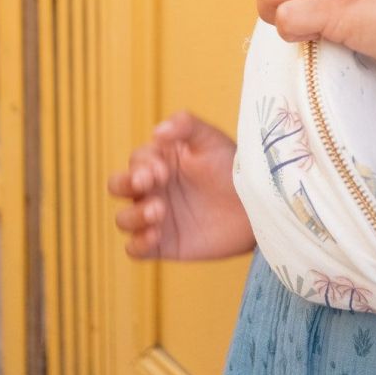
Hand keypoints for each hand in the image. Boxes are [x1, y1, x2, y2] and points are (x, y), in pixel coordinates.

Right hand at [107, 110, 256, 260]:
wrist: (256, 206)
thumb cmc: (233, 167)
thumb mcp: (211, 140)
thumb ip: (186, 125)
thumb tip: (157, 131)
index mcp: (159, 161)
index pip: (136, 161)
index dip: (142, 165)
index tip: (162, 170)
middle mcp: (153, 189)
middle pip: (118, 186)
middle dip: (126, 184)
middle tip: (148, 184)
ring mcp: (156, 218)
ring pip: (123, 219)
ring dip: (134, 215)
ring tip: (159, 211)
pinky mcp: (164, 245)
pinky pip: (135, 249)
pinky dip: (138, 244)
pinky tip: (155, 236)